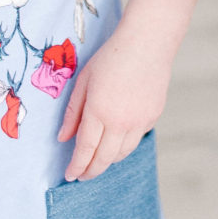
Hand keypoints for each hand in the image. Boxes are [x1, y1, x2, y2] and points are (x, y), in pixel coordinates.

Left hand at [58, 28, 170, 180]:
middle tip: (82, 176)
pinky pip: (136, 139)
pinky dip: (124, 145)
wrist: (148, 42)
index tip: (70, 176)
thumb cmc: (112, 56)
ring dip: (108, 161)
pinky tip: (117, 139)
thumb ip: (73, 112)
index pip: (85, 150)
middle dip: (91, 171)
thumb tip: (63, 138)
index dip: (76, 167)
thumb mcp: (84, 80)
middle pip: (104, 159)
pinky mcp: (153, 116)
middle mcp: (121, 121)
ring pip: (122, 154)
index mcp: (99, 111)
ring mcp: (140, 120)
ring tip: (98, 161)